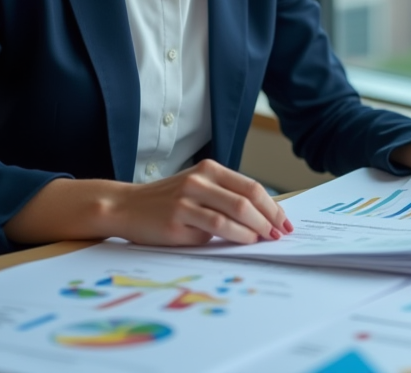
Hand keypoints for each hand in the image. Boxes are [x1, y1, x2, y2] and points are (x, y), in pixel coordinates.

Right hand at [109, 159, 291, 245]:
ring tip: (266, 239)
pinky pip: (215, 228)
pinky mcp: (177, 219)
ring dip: (256, 229)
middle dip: (269, 218)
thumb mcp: (197, 189)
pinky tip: (245, 240)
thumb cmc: (167, 201)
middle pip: (247, 199)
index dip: (272, 205)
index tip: (284, 221)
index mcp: (209, 169)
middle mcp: (200, 180)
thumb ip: (224, 198)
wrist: (125, 207)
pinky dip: (236, 235)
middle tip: (280, 234)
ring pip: (234, 212)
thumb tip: (263, 219)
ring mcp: (188, 199)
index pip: (251, 186)